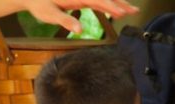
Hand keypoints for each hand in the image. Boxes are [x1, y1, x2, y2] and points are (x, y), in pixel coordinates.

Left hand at [23, 0, 138, 33]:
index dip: (111, 6)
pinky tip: (117, 8)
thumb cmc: (40, 5)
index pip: (98, 0)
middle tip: (135, 11)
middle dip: (121, 3)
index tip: (122, 12)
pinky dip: (109, 4)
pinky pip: (99, 0)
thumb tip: (80, 30)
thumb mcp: (49, 15)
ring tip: (132, 10)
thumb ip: (65, 21)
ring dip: (118, 3)